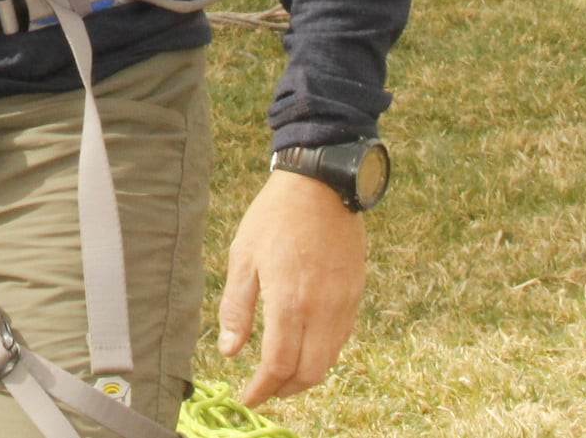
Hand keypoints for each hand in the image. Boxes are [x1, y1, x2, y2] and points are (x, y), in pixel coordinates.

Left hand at [217, 172, 366, 405]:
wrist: (321, 187)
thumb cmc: (274, 218)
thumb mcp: (243, 258)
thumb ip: (236, 308)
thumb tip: (230, 352)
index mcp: (289, 302)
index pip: (279, 366)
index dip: (262, 389)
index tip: (247, 398)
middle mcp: (322, 311)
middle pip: (309, 374)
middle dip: (284, 390)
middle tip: (262, 389)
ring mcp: (343, 305)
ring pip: (329, 361)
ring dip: (304, 375)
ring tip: (279, 373)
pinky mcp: (355, 295)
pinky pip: (341, 340)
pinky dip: (321, 354)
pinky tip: (302, 346)